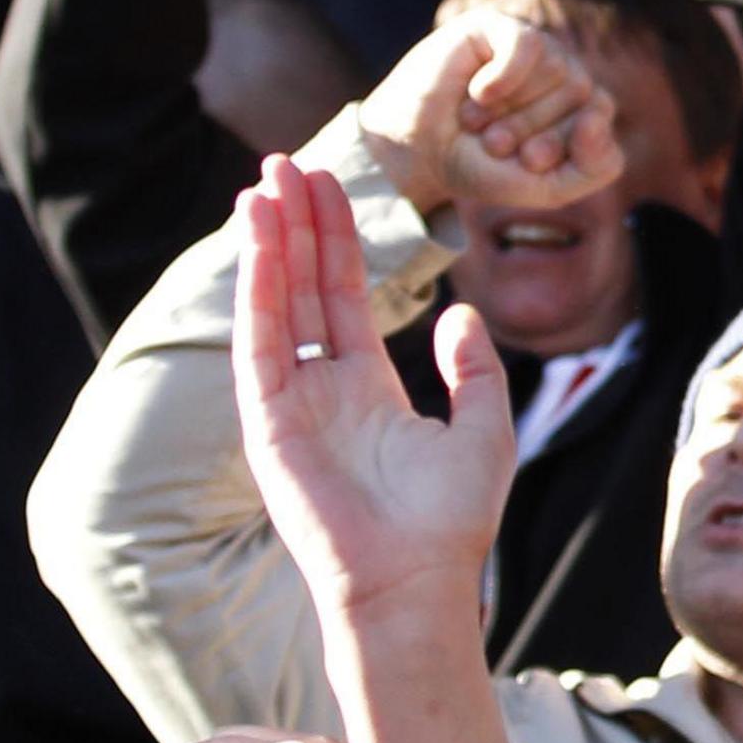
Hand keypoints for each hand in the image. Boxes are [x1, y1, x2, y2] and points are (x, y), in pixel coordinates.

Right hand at [235, 158, 518, 620]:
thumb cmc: (451, 520)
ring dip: (268, 244)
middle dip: (296, 226)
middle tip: (286, 162)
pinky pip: (259, 344)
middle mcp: (321, 390)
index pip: (343, 297)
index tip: (328, 188)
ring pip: (276, 305)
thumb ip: (474, 368)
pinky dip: (258, 290)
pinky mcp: (268, 424)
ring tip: (265, 183)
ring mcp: (290, 404)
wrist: (417, 580)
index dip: (336, 242)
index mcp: (366, 390)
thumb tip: (462, 313)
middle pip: (304, 288)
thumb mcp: (484, 428)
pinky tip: (260, 243)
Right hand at [354, 10, 624, 217]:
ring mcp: (534, 47)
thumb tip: (599, 112)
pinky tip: (480, 94)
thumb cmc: (482, 166)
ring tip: (476, 121)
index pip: (602, 118)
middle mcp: (564, 72)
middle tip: (492, 141)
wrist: (415, 153)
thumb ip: (597, 167)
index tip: (527, 163)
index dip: (565, 144)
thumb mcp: (548, 186)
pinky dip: (504, 79)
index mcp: (582, 106)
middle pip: (581, 94)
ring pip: (558, 71)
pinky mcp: (499, 27)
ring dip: (510, 110)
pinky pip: (528, 46)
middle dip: (531, 129)